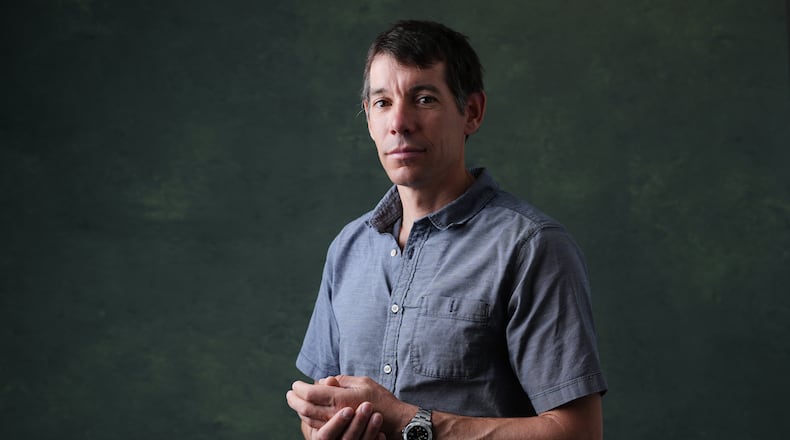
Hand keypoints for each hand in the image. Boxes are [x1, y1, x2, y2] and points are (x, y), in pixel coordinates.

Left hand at [287, 375, 413, 437]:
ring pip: (309, 419)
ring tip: (295, 402)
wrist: (394, 422)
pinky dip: (309, 419)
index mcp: (340, 398)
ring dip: (299, 410)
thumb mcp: (363, 382)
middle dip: (294, 400)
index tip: (295, 384)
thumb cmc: (380, 399)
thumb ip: (342, 380)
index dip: (300, 388)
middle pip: (305, 408)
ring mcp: (336, 425)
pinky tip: (307, 413)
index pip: (311, 393)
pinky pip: (318, 427)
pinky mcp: (339, 432)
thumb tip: (324, 380)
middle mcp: (335, 413)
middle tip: (289, 393)